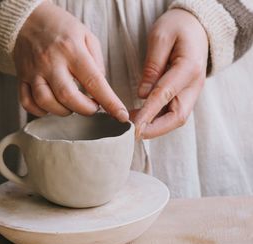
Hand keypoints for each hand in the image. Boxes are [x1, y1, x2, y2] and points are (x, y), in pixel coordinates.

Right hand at [15, 1, 128, 121]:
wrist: (27, 18)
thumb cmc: (61, 28)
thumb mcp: (87, 36)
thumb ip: (97, 62)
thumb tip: (100, 89)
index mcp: (72, 49)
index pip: (94, 81)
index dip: (109, 102)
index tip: (121, 115)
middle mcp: (51, 61)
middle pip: (67, 96)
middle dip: (85, 109)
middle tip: (92, 107)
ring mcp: (34, 70)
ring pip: (45, 102)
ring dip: (63, 111)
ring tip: (72, 105)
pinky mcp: (22, 77)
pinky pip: (27, 102)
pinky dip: (40, 111)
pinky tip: (51, 106)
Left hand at [131, 9, 207, 138]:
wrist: (195, 26)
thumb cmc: (177, 27)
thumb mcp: (160, 38)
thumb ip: (152, 66)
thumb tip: (142, 94)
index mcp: (189, 68)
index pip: (166, 95)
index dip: (149, 113)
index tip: (134, 126)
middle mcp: (194, 84)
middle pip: (177, 116)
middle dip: (155, 129)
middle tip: (133, 133)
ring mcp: (191, 91)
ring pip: (175, 118)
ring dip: (154, 126)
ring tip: (131, 123)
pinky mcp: (184, 94)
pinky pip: (172, 111)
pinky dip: (157, 118)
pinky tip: (139, 117)